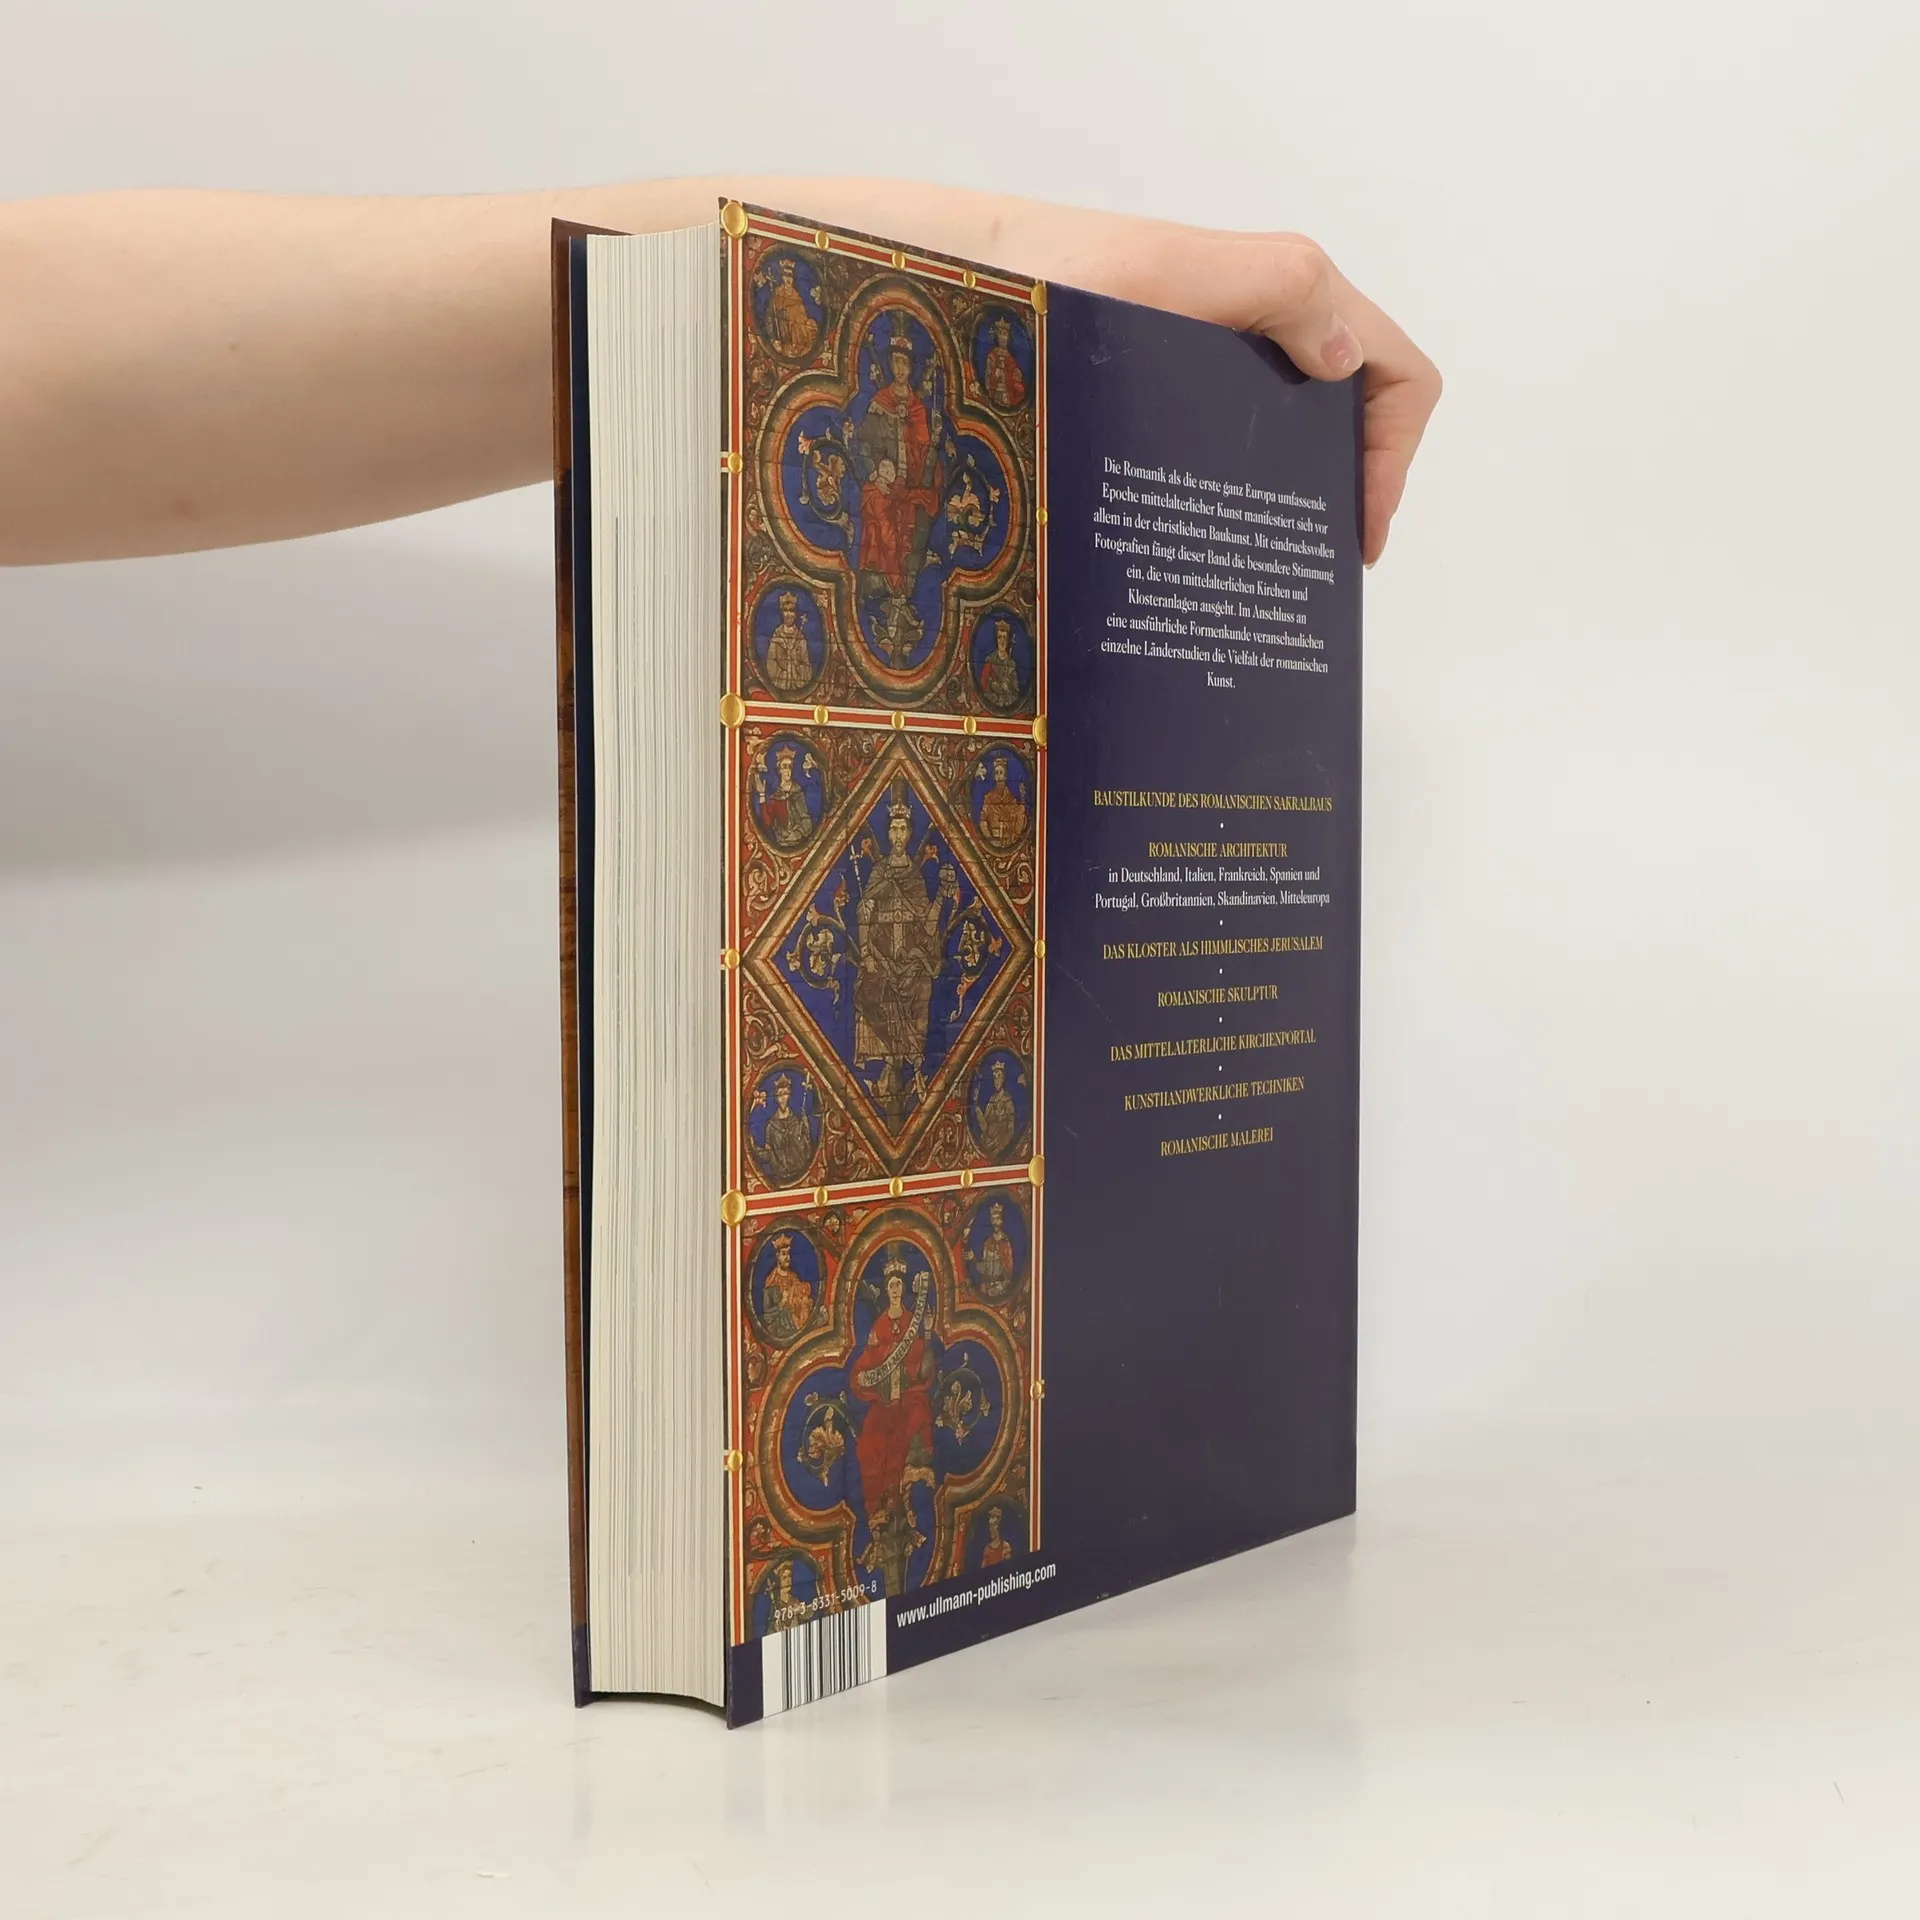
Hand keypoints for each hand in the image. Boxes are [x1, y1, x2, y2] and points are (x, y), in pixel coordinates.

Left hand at [718, 182, 1442, 566]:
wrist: (876, 292)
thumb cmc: (996, 280)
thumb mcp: (1140, 276)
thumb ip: (1268, 290)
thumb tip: (1352, 355)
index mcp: (1255, 298)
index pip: (1389, 365)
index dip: (1396, 453)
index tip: (1353, 542)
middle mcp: (1216, 344)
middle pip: (1330, 421)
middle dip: (1328, 498)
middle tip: (1281, 587)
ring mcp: (1161, 386)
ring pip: (1251, 455)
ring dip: (1258, 517)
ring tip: (1214, 594)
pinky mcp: (1106, 420)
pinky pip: (1180, 469)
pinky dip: (1191, 516)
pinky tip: (1152, 570)